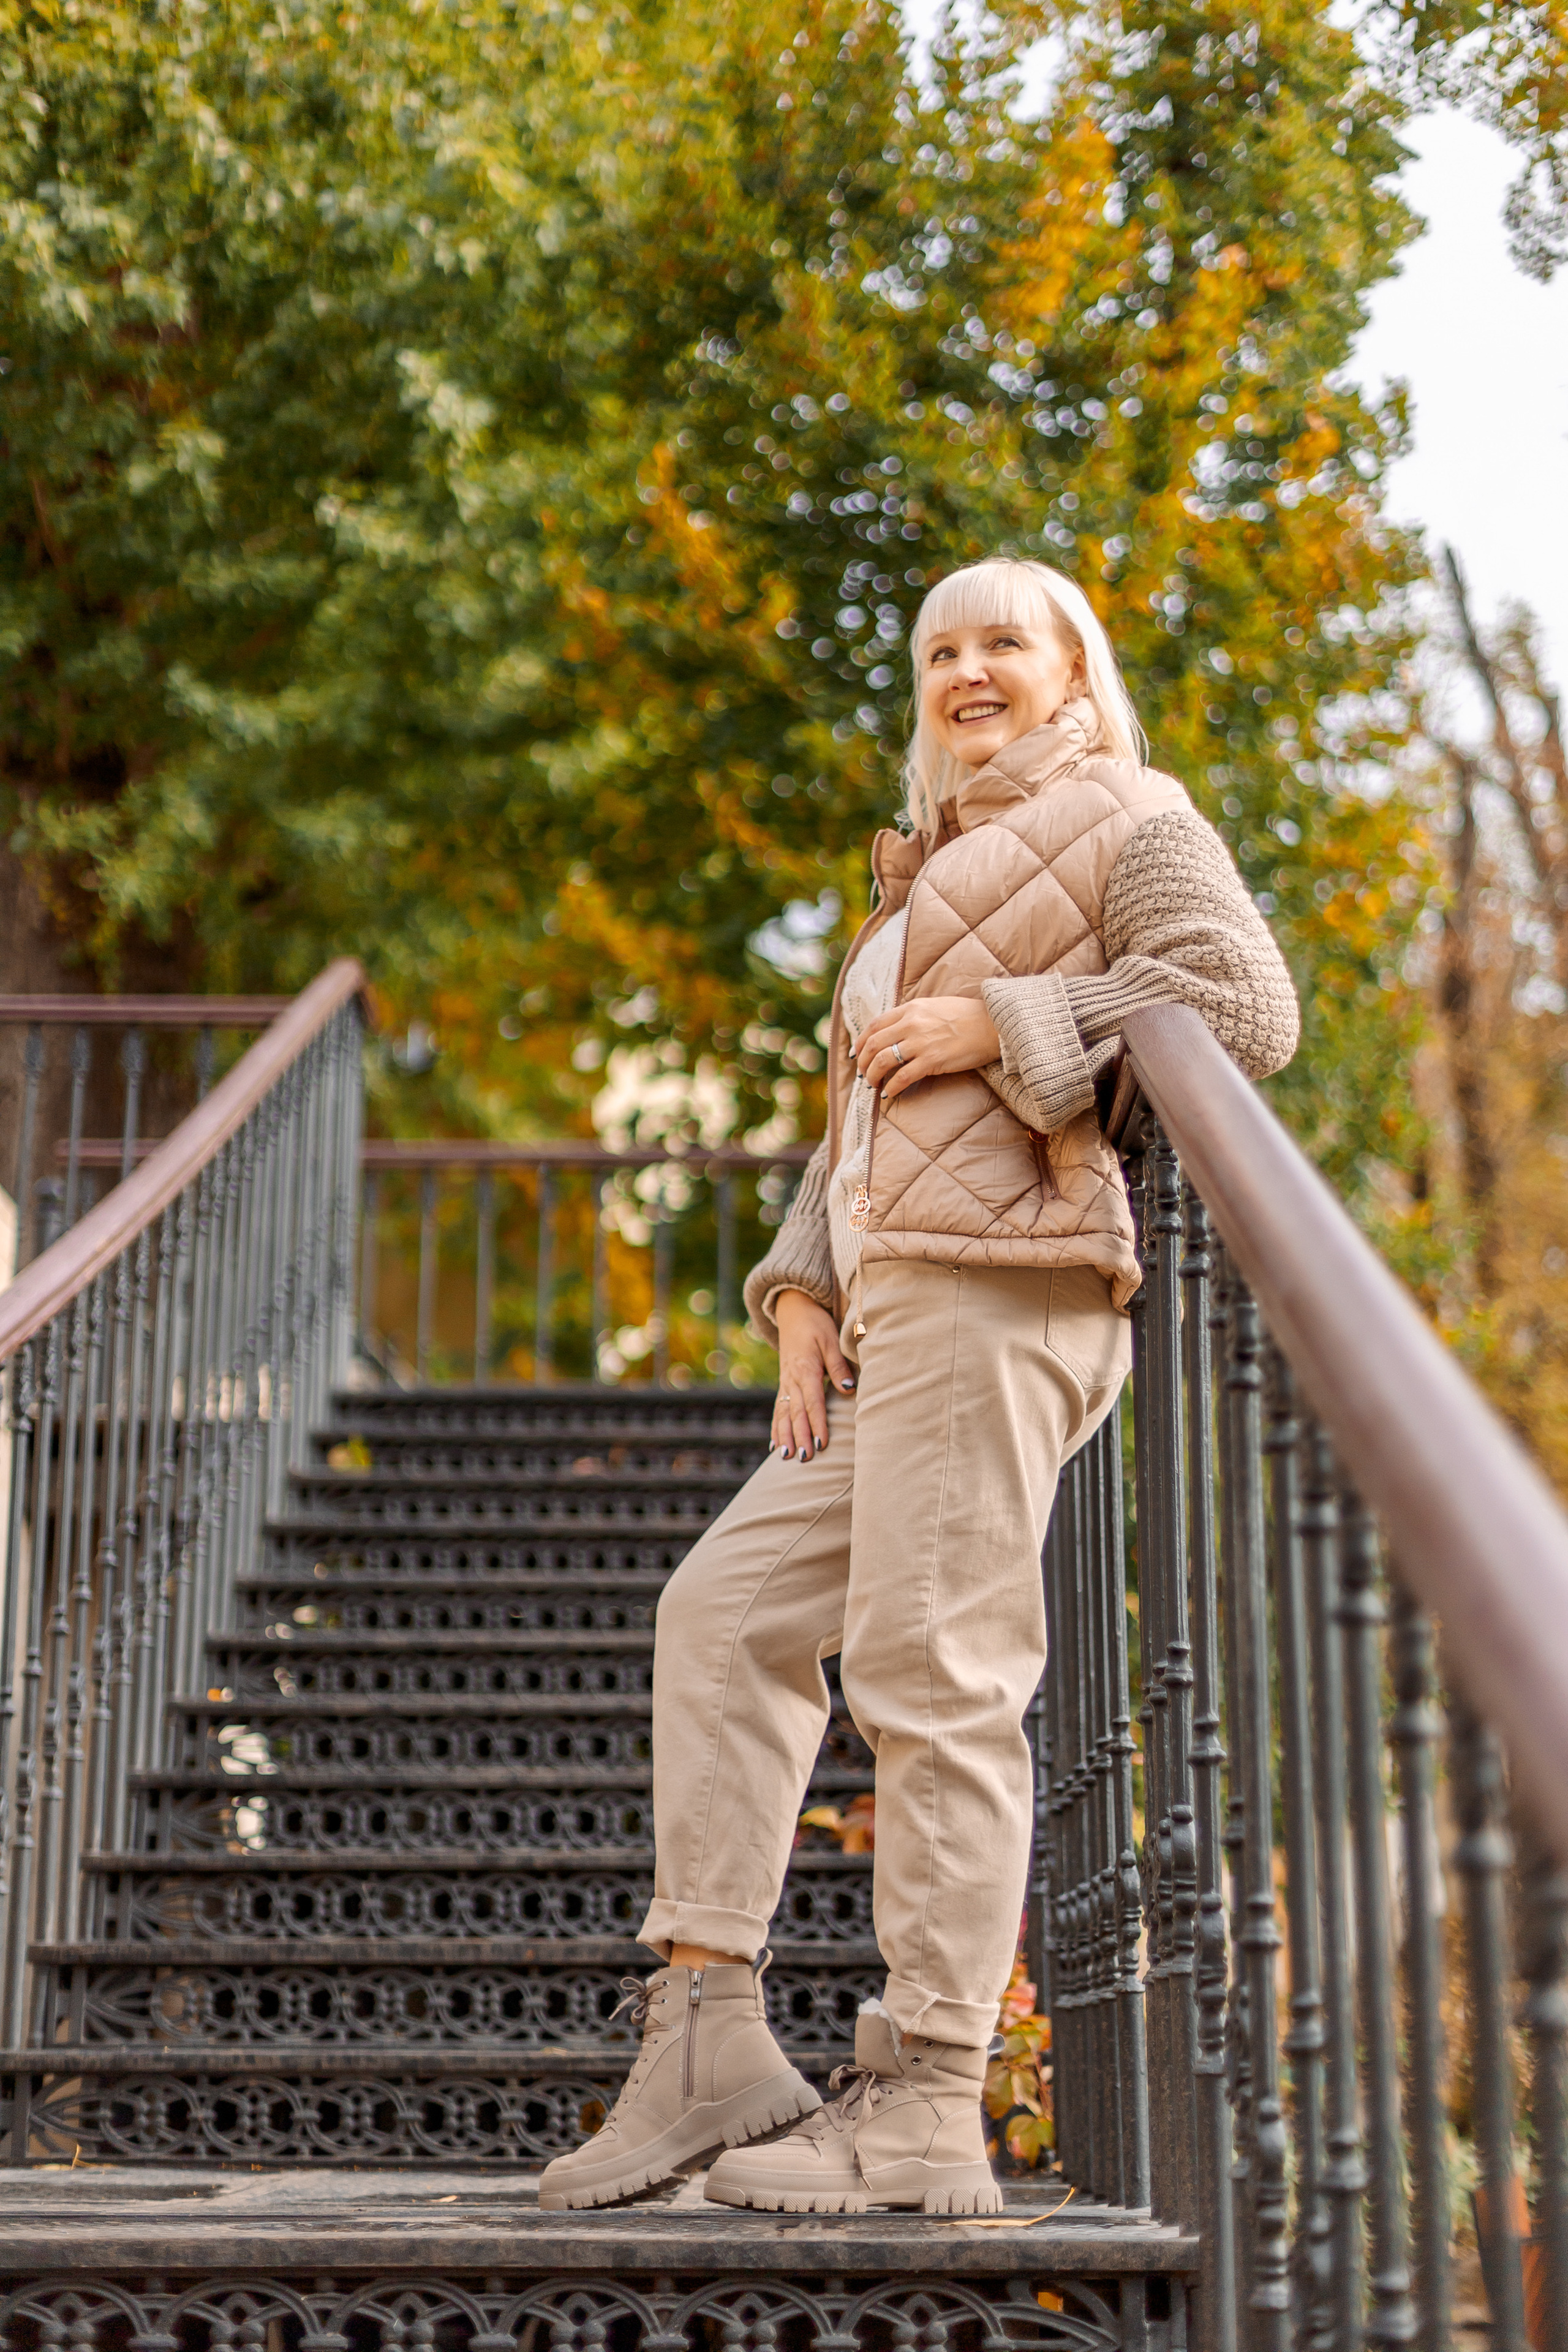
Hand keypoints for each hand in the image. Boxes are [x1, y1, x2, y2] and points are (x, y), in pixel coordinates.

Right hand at [772, 1289, 854, 1461]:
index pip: (813, 1402)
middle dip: (800, 1436)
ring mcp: (785, 1383)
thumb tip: (848, 1389)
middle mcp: (792, 1379)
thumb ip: (838, 1365)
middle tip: (805, 1457)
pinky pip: (777, 1410)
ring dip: (784, 1437)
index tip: (822, 1443)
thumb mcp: (831, 1339)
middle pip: (796, 1413)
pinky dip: (776, 1428)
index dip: (818, 1423)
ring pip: (783, 1414)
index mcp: (805, 1369)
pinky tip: (775, 1445)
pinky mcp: (783, 1384)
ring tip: (785, 1457)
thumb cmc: (816, 1325)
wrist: (794, 1310)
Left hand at [853, 996, 1000, 1105]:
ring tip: (874, 1085)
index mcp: (910, 1009)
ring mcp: (921, 1042)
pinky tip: (889, 1094)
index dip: (861, 1042)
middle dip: (863, 1063)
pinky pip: (903, 1077)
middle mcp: (911, 1023)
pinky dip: (892, 1087)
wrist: (993, 1024)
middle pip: (873, 1044)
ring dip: (873, 1076)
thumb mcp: (934, 1006)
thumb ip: (913, 1016)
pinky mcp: (932, 1060)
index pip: (874, 1025)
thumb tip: (895, 1032)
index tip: (857, 1054)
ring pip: (882, 1061)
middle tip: (864, 1075)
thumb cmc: (967, 1016)